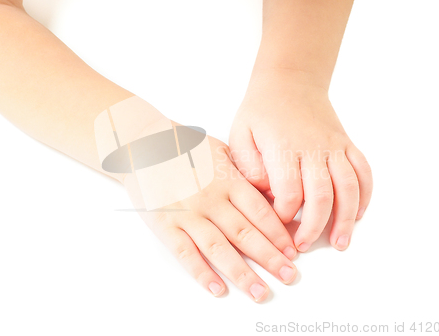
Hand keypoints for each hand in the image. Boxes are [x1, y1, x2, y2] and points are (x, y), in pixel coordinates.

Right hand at [123, 135, 296, 301]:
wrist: (145, 145)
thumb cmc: (188, 149)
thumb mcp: (222, 153)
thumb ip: (245, 176)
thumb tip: (275, 200)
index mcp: (227, 180)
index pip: (259, 212)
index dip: (279, 234)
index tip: (294, 252)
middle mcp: (210, 198)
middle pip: (244, 233)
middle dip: (270, 257)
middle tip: (289, 276)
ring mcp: (187, 213)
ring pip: (218, 248)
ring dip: (241, 273)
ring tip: (260, 292)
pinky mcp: (164, 224)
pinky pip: (185, 253)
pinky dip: (201, 273)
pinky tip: (217, 289)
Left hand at [229, 68, 372, 251]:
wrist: (289, 79)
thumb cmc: (260, 110)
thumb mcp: (240, 134)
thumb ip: (249, 167)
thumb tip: (268, 194)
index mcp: (283, 148)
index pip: (288, 194)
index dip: (283, 216)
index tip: (277, 225)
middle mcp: (313, 148)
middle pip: (321, 196)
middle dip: (314, 227)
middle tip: (305, 246)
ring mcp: (333, 145)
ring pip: (348, 187)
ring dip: (347, 218)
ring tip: (341, 242)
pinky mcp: (345, 143)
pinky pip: (363, 171)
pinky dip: (365, 194)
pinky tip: (358, 213)